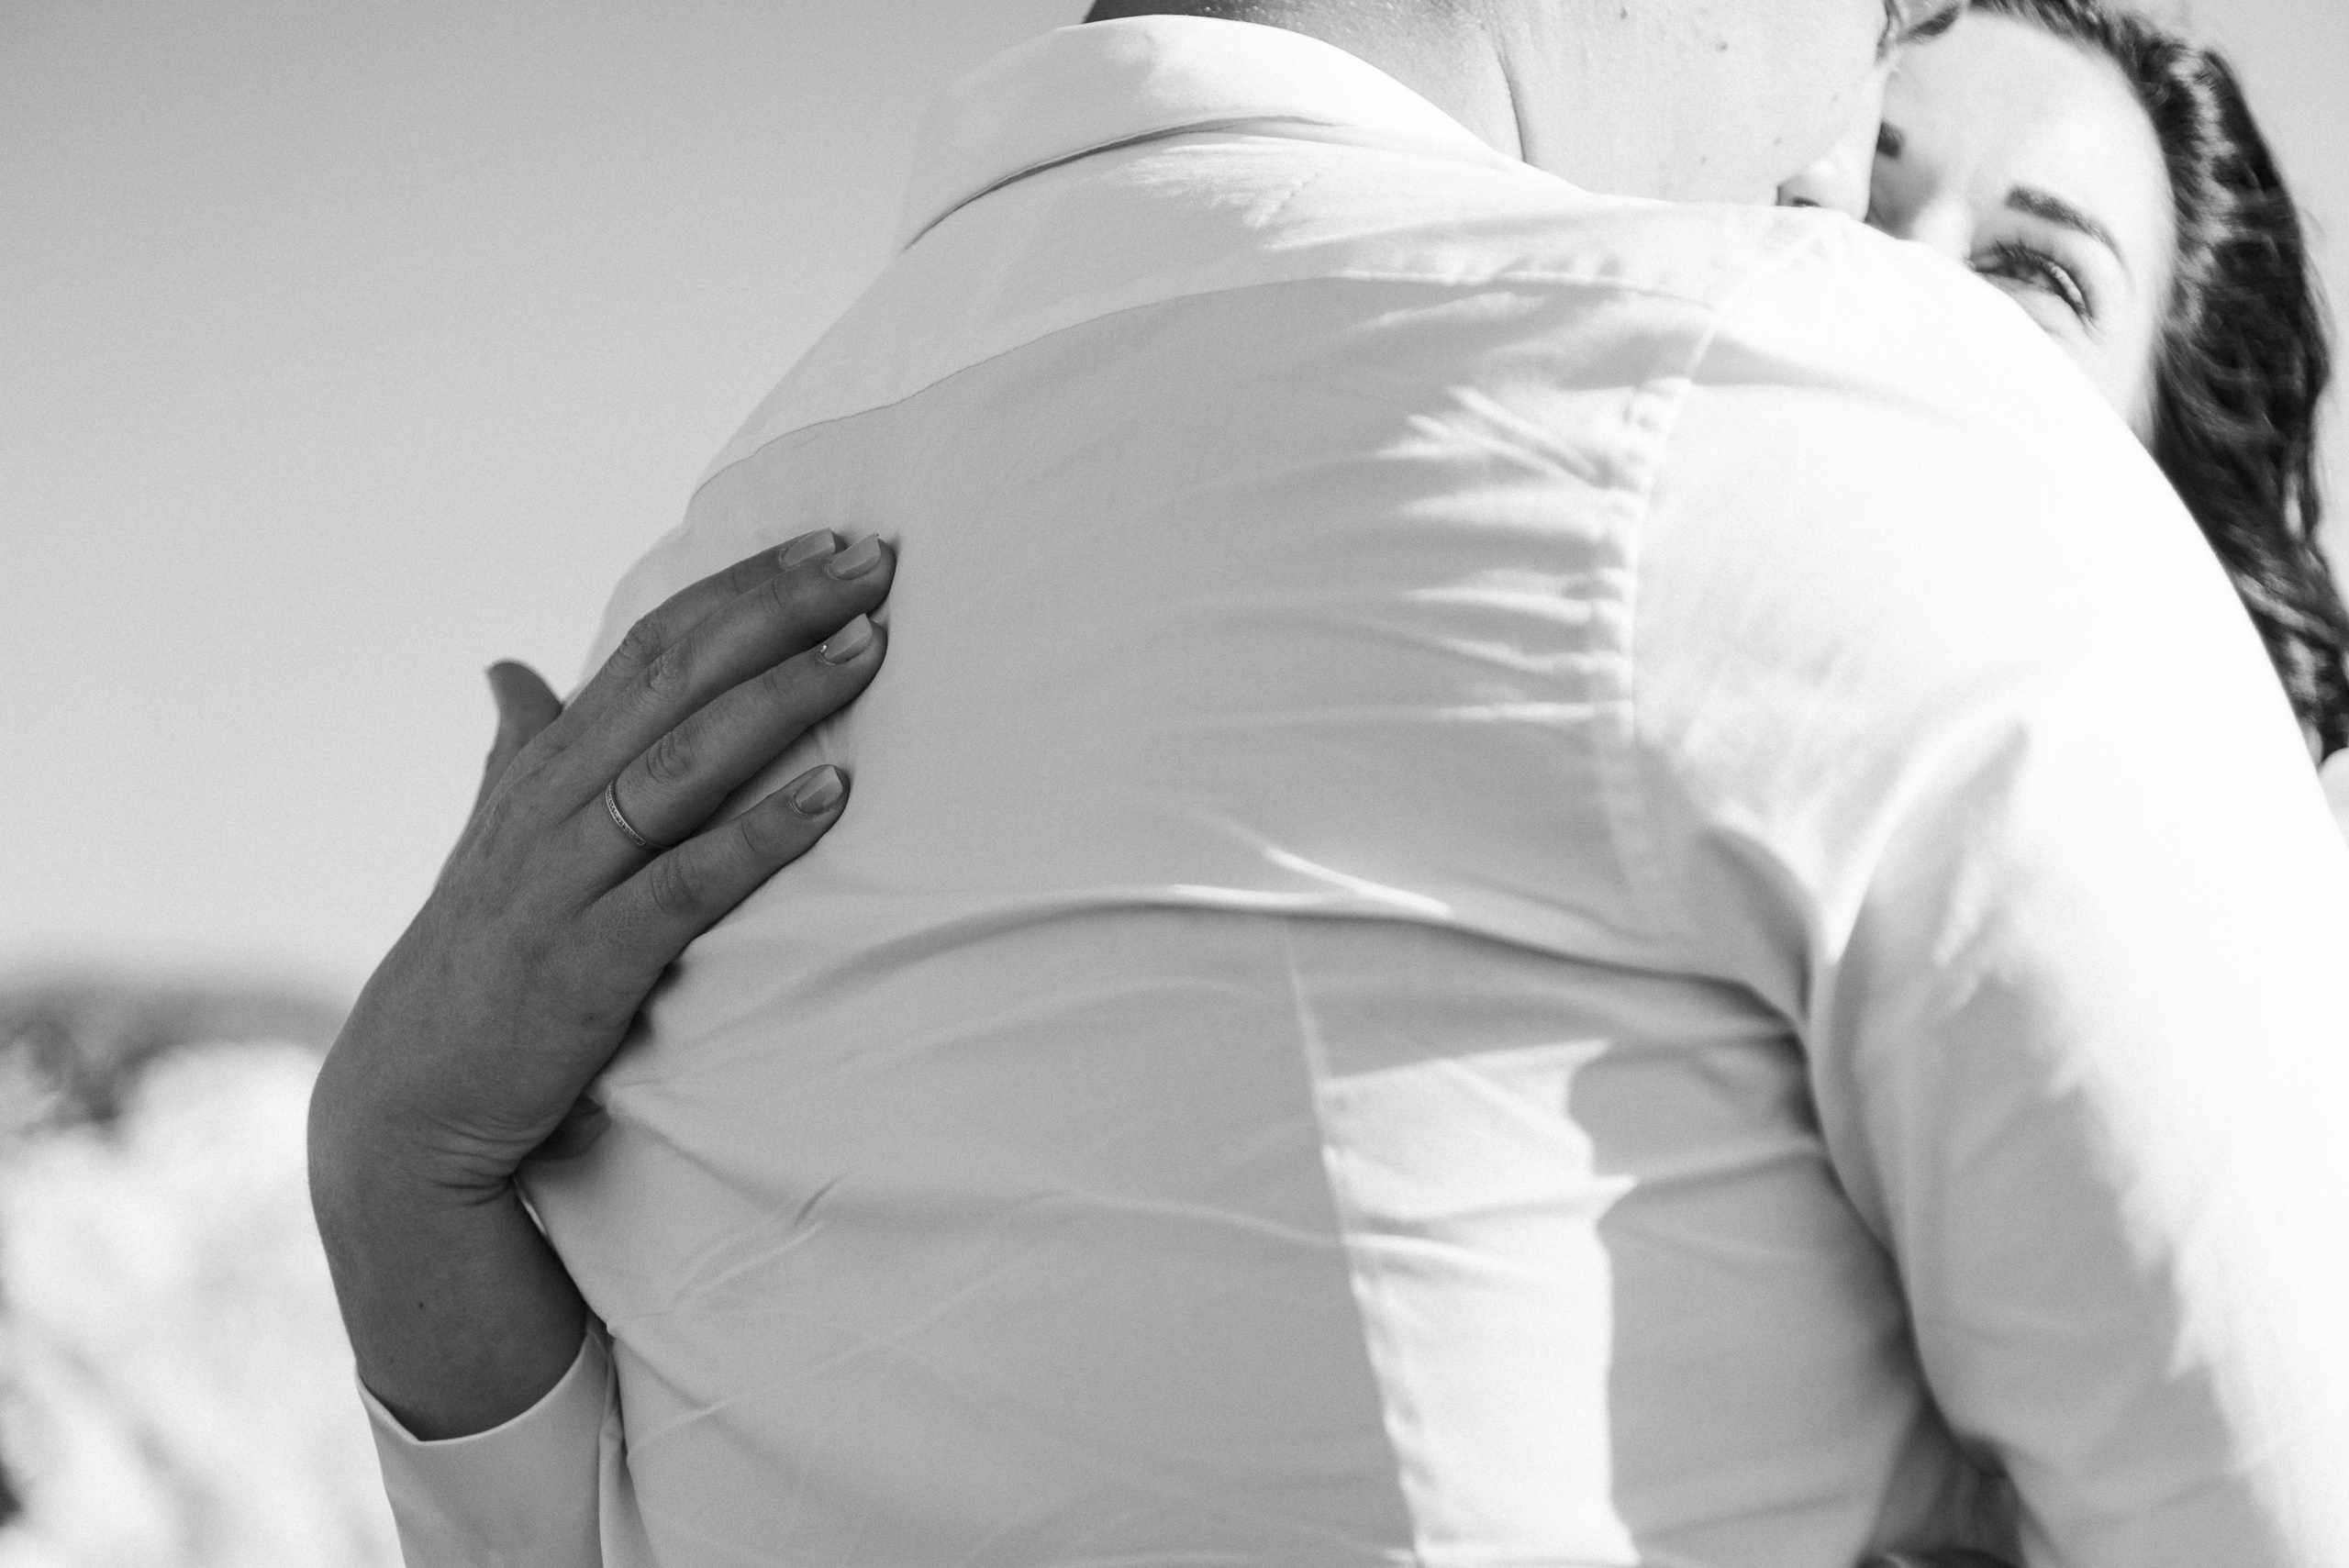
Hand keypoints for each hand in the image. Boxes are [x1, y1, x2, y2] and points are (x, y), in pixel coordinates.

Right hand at [313, 528, 894, 1199]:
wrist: (409, 1100)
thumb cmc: (473, 962)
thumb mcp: (493, 840)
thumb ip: (517, 750)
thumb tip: (508, 668)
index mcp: (547, 764)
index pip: (655, 644)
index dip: (744, 587)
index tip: (832, 543)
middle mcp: (553, 803)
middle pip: (677, 678)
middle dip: (779, 612)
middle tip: (874, 563)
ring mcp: (566, 879)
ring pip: (683, 763)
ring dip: (782, 699)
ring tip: (867, 649)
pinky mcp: (588, 961)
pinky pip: (685, 885)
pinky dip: (759, 837)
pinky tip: (832, 798)